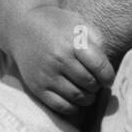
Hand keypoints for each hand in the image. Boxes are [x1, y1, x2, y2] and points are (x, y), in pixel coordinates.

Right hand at [11, 4, 115, 119]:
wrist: (23, 26)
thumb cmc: (58, 25)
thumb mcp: (80, 24)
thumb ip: (98, 42)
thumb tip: (107, 70)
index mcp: (73, 41)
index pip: (100, 67)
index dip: (108, 76)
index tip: (108, 79)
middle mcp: (59, 59)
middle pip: (89, 83)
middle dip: (97, 86)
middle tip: (95, 82)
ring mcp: (47, 74)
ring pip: (77, 97)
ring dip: (87, 98)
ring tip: (87, 90)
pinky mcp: (37, 87)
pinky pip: (60, 106)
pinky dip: (72, 107)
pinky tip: (74, 98)